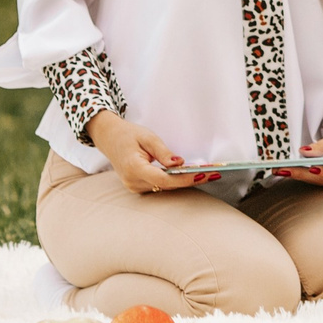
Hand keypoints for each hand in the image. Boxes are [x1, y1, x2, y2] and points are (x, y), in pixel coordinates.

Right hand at [87, 111, 209, 194]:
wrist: (108, 137)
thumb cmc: (127, 134)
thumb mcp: (147, 137)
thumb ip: (164, 152)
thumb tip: (180, 164)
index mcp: (134, 168)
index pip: (164, 179)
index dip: (185, 179)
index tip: (203, 174)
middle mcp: (133, 182)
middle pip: (167, 185)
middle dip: (190, 180)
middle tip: (213, 173)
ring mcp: (134, 187)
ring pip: (164, 188)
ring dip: (184, 181)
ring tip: (206, 173)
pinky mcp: (137, 187)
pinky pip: (159, 186)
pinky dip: (174, 181)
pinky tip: (189, 175)